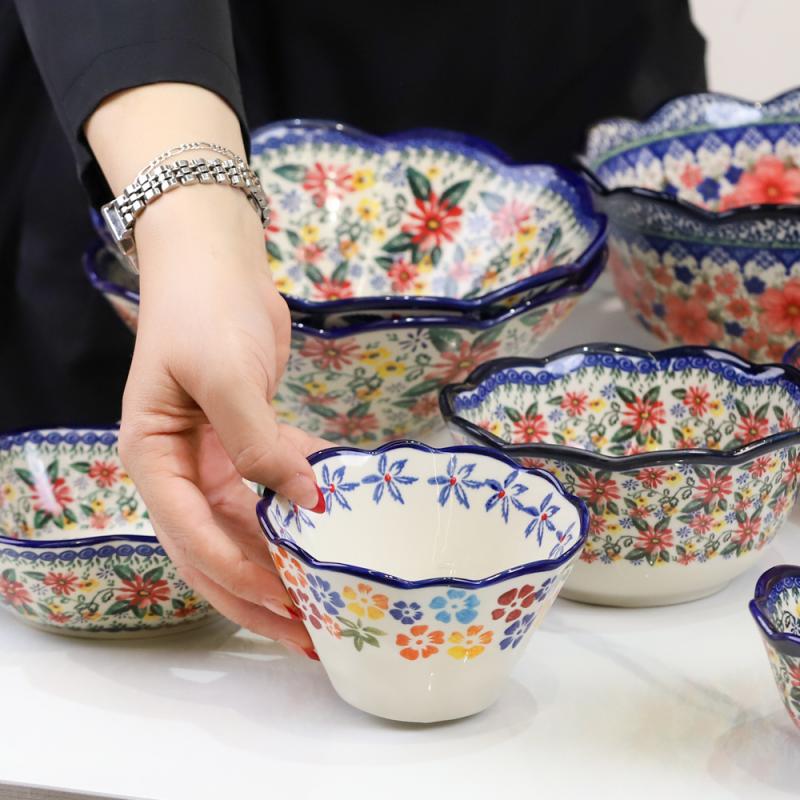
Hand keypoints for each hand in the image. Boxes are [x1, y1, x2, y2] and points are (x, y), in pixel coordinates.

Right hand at [118, 185, 326, 655]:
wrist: (217, 262)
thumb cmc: (203, 311)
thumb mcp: (223, 375)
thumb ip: (258, 442)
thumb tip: (304, 502)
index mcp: (154, 459)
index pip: (189, 533)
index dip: (235, 570)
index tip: (284, 598)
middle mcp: (182, 470)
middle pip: (216, 549)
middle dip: (257, 596)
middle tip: (305, 637)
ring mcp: (216, 459)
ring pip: (249, 529)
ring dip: (283, 566)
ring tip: (325, 608)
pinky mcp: (249, 443)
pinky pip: (277, 488)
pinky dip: (304, 510)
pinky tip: (340, 538)